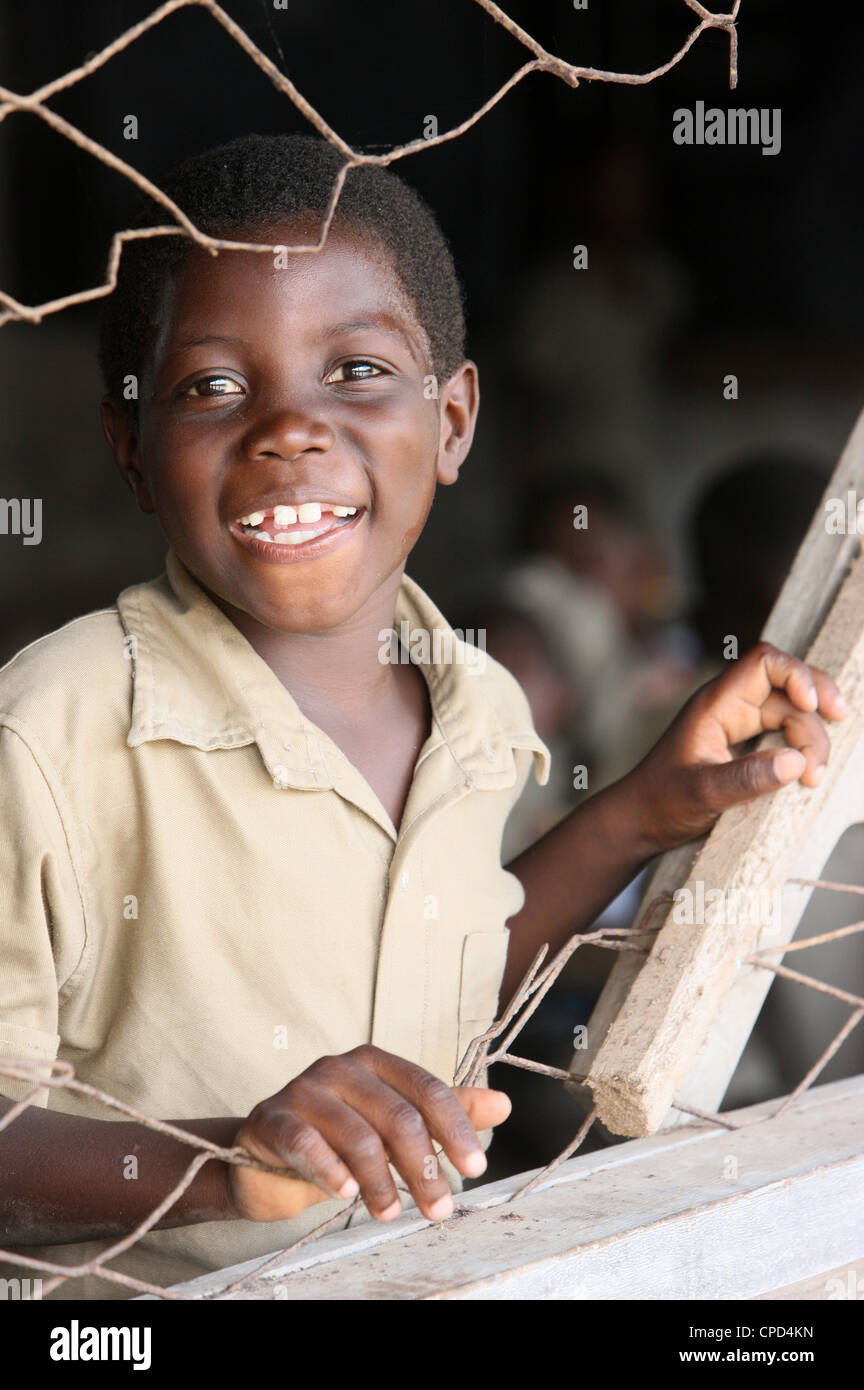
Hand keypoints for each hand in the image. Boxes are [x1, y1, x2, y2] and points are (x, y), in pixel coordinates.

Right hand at [228, 1044, 510, 1225]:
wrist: (265, 1157)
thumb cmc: (337, 1137)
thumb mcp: (393, 1124)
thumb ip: (445, 1112)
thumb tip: (503, 1104)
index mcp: (375, 1062)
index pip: (427, 1090)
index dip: (456, 1129)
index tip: (476, 1168)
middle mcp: (340, 1067)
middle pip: (397, 1116)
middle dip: (424, 1168)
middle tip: (440, 1210)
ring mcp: (304, 1089)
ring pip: (358, 1136)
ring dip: (381, 1183)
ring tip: (390, 1214)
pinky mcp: (273, 1118)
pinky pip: (307, 1143)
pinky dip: (331, 1170)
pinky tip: (346, 1194)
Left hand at [627, 641, 847, 852]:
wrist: (639, 821)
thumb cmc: (661, 802)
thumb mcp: (703, 793)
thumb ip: (747, 778)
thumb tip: (796, 761)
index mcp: (715, 704)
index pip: (764, 663)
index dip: (796, 674)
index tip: (812, 706)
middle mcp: (729, 707)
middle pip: (788, 690)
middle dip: (813, 717)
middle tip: (821, 761)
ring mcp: (739, 725)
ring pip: (791, 715)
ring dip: (810, 740)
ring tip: (812, 779)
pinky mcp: (745, 746)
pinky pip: (783, 735)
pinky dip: (801, 750)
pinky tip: (808, 773)